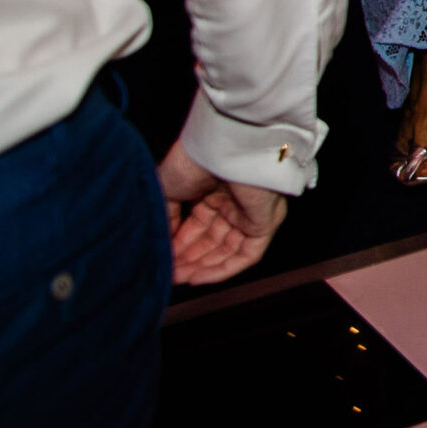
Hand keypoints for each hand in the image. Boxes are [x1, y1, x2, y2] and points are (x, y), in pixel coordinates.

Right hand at [157, 137, 286, 286]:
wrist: (220, 148)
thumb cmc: (194, 160)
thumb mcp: (168, 190)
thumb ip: (165, 218)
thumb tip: (161, 242)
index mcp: (214, 191)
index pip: (197, 227)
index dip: (178, 247)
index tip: (161, 261)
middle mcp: (234, 202)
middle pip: (212, 241)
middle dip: (189, 260)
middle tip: (167, 274)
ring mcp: (251, 213)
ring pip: (228, 250)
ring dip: (202, 268)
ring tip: (178, 278)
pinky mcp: (265, 222)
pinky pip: (246, 255)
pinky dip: (222, 269)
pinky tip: (198, 277)